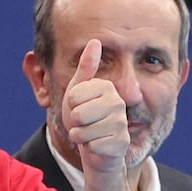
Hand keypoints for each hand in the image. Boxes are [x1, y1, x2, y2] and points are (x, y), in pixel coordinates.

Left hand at [62, 40, 129, 173]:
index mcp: (106, 87)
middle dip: (74, 123)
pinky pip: (93, 146)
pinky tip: (96, 146)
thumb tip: (95, 41)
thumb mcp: (78, 92)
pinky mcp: (121, 142)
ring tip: (89, 134)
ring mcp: (121, 123)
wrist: (96, 149)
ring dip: (80, 137)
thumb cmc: (85, 119)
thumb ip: (85, 68)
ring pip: (84, 131)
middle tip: (84, 124)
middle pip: (78, 114)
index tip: (79, 108)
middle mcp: (117, 102)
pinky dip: (89, 148)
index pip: (73, 96)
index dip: (70, 106)